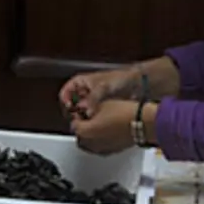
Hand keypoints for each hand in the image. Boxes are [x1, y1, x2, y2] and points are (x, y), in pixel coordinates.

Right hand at [58, 57, 179, 120]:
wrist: (138, 84)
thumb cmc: (121, 79)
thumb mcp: (103, 88)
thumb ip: (91, 100)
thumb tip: (85, 112)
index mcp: (81, 82)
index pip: (65, 93)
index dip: (65, 102)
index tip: (70, 110)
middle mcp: (84, 92)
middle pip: (72, 105)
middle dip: (75, 113)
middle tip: (78, 119)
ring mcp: (92, 100)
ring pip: (81, 113)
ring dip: (84, 118)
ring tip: (88, 122)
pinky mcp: (100, 109)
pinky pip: (92, 117)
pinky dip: (92, 121)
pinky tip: (96, 123)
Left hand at [72, 99, 157, 154]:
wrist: (141, 123)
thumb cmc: (123, 113)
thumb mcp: (101, 105)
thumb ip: (89, 109)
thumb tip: (86, 111)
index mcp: (84, 132)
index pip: (74, 126)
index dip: (78, 118)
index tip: (82, 113)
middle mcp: (90, 144)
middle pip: (80, 138)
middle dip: (82, 129)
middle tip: (88, 120)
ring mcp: (101, 150)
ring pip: (89, 145)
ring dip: (90, 136)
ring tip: (98, 126)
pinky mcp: (112, 151)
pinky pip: (100, 148)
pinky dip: (100, 141)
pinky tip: (107, 132)